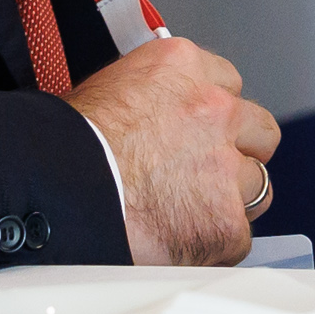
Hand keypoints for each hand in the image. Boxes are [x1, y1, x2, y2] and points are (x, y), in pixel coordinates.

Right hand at [62, 35, 281, 264]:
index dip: (211, 115)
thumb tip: (152, 118)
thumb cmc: (62, 146)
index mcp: (183, 67)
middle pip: (257, 130)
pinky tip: (180, 245)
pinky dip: (213, 246)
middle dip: (237, 152)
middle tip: (205, 175)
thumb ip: (150, 99)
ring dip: (232, 199)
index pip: (226, 83)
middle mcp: (215, 110)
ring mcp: (225, 168)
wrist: (57, 191)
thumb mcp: (107, 90)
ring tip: (191, 215)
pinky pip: (237, 238)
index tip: (198, 132)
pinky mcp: (225, 222)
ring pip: (257, 185)